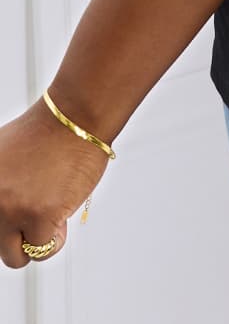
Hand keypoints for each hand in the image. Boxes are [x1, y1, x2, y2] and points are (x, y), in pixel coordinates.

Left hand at [0, 98, 110, 267]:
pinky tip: (63, 208)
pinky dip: (57, 236)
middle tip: (37, 210)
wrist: (76, 117)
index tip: (21, 213)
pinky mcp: (38, 215)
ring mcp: (10, 208)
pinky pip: (43, 249)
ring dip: (36, 239)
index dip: (7, 223)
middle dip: (20, 235)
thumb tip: (0, 220)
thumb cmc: (47, 132)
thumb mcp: (3, 158)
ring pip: (16, 256)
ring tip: (51, 208)